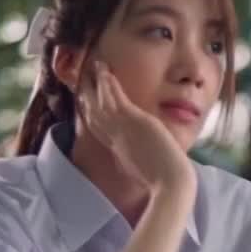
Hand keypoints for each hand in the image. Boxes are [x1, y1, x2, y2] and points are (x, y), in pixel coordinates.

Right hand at [81, 59, 196, 198]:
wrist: (170, 186)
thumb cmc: (165, 184)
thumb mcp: (147, 170)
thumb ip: (141, 163)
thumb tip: (149, 162)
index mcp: (119, 151)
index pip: (99, 130)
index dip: (90, 116)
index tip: (85, 104)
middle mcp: (115, 139)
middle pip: (93, 114)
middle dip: (86, 97)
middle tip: (80, 80)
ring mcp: (122, 129)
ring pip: (100, 102)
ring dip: (96, 83)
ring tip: (93, 65)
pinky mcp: (133, 121)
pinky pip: (115, 98)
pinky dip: (108, 84)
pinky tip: (105, 71)